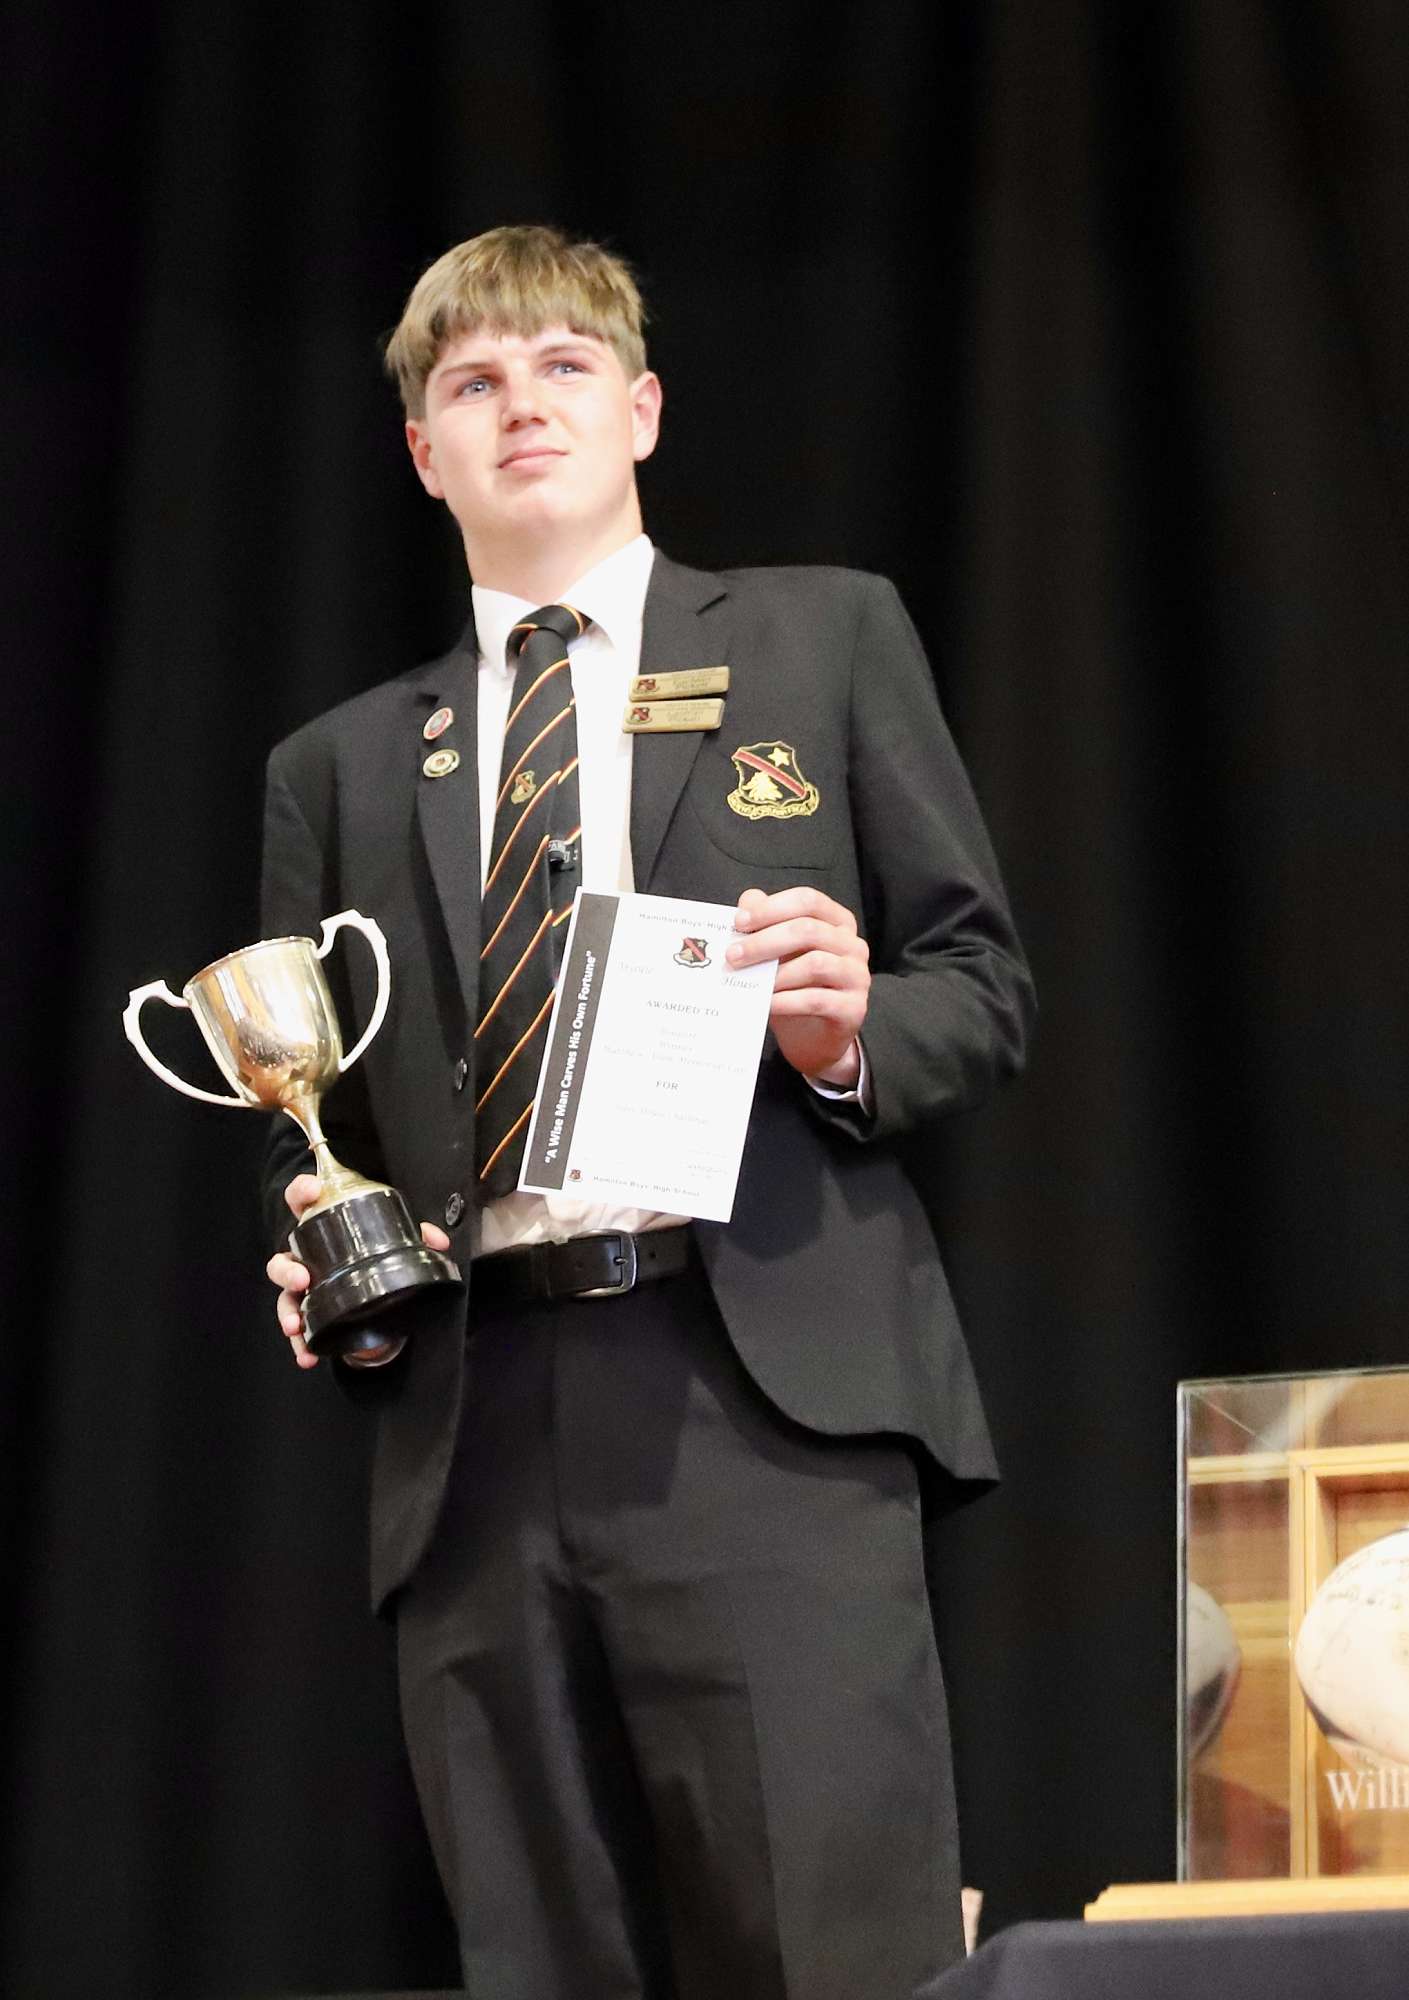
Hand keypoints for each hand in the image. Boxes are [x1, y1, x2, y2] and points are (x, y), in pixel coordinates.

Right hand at [266, 1173, 451, 1369]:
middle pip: (282, 1259)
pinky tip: (307, 1356)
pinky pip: (299, 1329)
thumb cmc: (371, 1252)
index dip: (302, 1191)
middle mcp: (305, 1258)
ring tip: (296, 1326)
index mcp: (322, 1229)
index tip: (312, 1190)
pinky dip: (301, 1344)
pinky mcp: (309, 1314)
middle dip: (287, 1270)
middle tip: (301, 1279)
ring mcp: (303, 1288)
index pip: (302, 1202)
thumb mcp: (395, 1241)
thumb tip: (437, 1241)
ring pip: (284, 1298)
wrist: (371, 1289)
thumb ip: (416, 1237)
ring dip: (287, 1312)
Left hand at [726, 887, 869, 1084]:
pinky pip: (817, 1000)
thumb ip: (765, 924)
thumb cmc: (794, 988)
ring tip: (749, 982)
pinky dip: (786, 1001)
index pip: (808, 901)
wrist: (814, 1038)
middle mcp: (853, 945)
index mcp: (837, 922)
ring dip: (776, 973)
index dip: (772, 908)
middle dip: (765, 941)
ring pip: (816, 964)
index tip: (739, 922)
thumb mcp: (777, 954)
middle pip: (809, 930)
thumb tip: (748, 901)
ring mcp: (858, 977)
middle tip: (733, 956)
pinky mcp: (854, 1008)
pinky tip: (765, 1003)